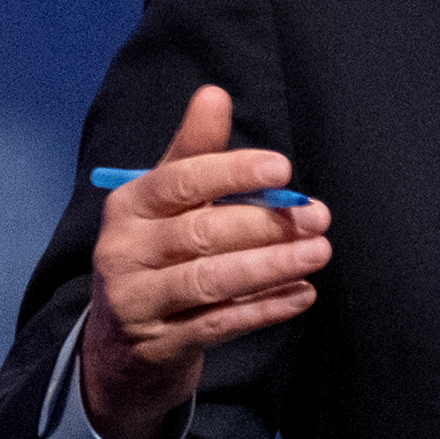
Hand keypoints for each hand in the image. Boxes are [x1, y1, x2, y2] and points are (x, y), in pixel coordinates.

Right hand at [80, 85, 330, 438]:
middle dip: (265, 225)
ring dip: (271, 267)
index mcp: (129, 205)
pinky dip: (265, 310)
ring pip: (210, 281)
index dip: (232, 173)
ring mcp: (137, 302)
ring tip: (318, 253)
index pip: (179, 182)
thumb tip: (214, 94)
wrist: (121, 345)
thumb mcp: (167, 200)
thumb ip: (194, 150)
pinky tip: (303, 294)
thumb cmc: (156, 252)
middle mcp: (124, 251)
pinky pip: (219, 325)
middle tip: (318, 217)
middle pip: (200, 234)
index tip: (283, 169)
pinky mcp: (159, 345)